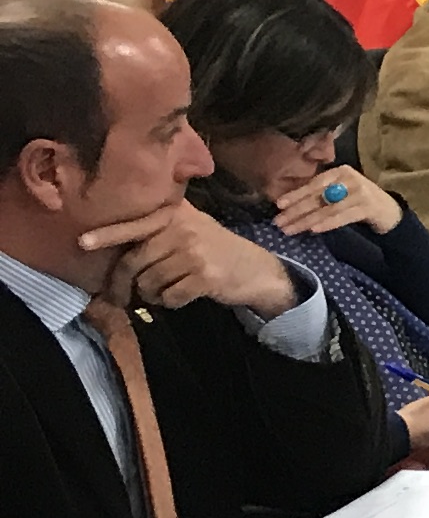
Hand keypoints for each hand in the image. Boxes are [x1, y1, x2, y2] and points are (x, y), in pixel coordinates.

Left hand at [81, 198, 300, 315]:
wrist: (256, 269)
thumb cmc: (215, 249)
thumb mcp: (192, 224)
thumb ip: (161, 224)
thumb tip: (114, 243)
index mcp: (176, 214)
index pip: (135, 224)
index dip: (108, 235)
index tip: (82, 243)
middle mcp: (183, 229)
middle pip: (133, 262)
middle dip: (123, 285)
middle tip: (120, 298)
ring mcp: (195, 253)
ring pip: (148, 283)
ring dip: (151, 295)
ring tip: (164, 291)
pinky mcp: (205, 277)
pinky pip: (168, 297)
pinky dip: (170, 302)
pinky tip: (181, 296)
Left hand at [268, 165, 401, 237]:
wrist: (389, 211)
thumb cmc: (358, 201)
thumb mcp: (340, 192)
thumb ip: (321, 194)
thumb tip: (289, 205)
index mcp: (340, 172)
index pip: (314, 184)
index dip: (295, 194)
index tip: (278, 205)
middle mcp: (350, 179)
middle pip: (318, 196)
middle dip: (296, 210)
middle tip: (278, 222)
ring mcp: (360, 192)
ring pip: (327, 208)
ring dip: (306, 220)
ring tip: (290, 230)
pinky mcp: (368, 207)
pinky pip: (342, 216)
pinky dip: (327, 223)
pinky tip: (314, 230)